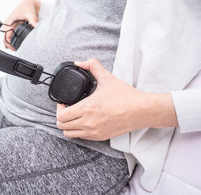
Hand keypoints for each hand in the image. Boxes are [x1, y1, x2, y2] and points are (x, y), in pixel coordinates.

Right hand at [3, 0, 40, 50]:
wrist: (28, 4)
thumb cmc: (27, 7)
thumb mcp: (30, 13)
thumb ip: (33, 20)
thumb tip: (36, 26)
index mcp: (10, 21)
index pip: (6, 35)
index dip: (8, 43)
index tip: (14, 48)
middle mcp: (8, 24)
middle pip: (5, 38)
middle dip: (9, 45)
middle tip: (15, 50)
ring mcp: (10, 26)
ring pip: (7, 38)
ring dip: (10, 44)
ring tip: (15, 49)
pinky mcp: (13, 28)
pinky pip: (10, 36)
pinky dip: (12, 41)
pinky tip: (16, 46)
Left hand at [56, 58, 178, 140]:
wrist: (142, 110)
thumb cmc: (126, 96)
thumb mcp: (107, 77)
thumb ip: (92, 66)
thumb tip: (80, 62)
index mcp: (87, 108)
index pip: (61, 116)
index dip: (59, 108)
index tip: (63, 103)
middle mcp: (88, 122)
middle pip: (62, 126)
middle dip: (61, 117)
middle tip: (67, 109)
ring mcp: (94, 132)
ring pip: (69, 134)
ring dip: (68, 125)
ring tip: (73, 116)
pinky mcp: (100, 137)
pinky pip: (81, 137)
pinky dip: (78, 130)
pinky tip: (83, 121)